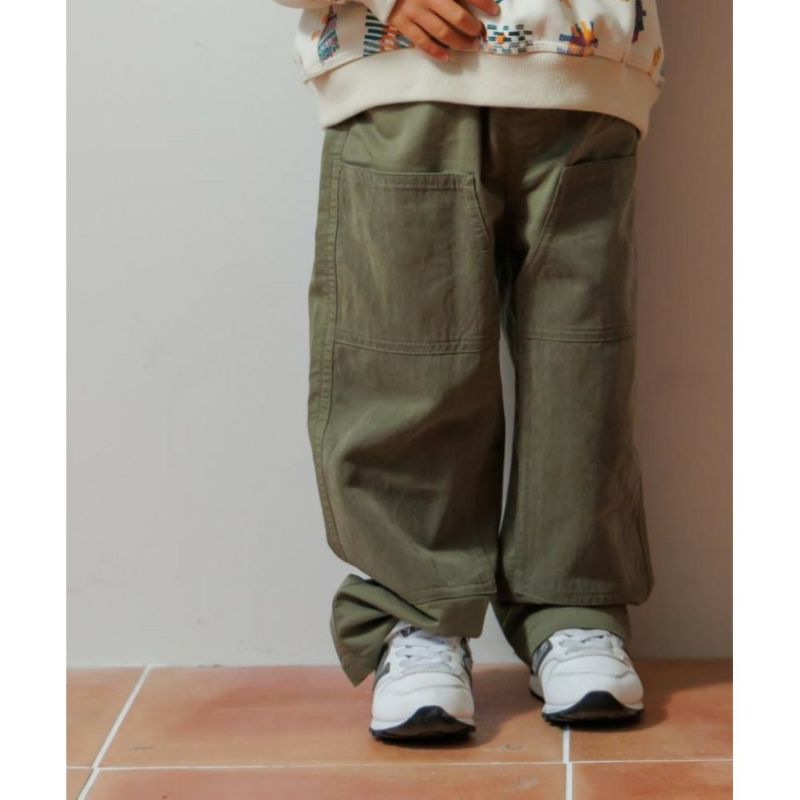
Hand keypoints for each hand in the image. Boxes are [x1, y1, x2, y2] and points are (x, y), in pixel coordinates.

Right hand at [385, 0, 501, 62]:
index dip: (484, 3)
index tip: (495, 11)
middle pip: (457, 17)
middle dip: (473, 28)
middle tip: (480, 34)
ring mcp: (414, 11)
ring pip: (442, 33)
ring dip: (460, 43)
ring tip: (471, 46)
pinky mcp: (402, 23)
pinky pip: (422, 41)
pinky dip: (435, 52)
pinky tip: (447, 57)